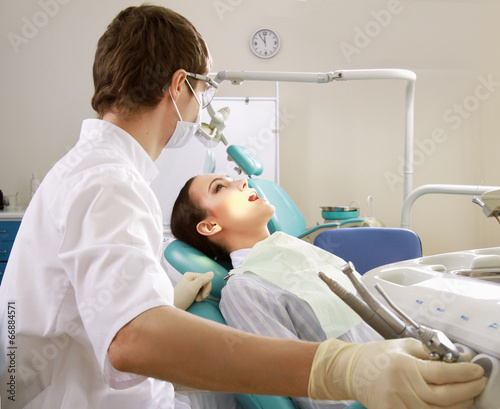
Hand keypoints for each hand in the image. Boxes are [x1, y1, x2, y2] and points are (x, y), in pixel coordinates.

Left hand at [174, 271, 213, 309]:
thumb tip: (212, 273)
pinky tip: (195, 300)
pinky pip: (200, 292)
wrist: (172, 307)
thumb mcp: (193, 287)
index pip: (206, 278)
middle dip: (204, 292)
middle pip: (205, 283)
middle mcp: (191, 279)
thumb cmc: (180, 298)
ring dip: (202, 295)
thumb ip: (203, 279)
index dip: (207, 287)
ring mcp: (191, 286)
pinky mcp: (191, 292)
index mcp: (191, 275)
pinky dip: (200, 297)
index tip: (202, 295)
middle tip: (198, 298)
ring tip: (196, 300)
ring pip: (204, 288)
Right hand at [309, 338, 486, 408]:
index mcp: (403, 365)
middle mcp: (401, 386)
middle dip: (467, 390)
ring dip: (458, 404)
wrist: (350, 370)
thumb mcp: (403, 346)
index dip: (464, 373)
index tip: (476, 370)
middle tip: (478, 383)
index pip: (442, 372)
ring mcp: (397, 404)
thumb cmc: (376, 356)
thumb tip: (459, 358)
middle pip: (445, 396)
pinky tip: (448, 405)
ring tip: (467, 394)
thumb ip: (430, 352)